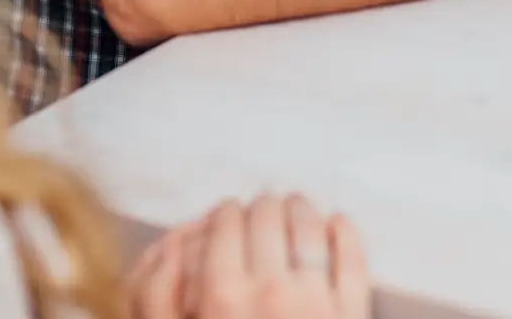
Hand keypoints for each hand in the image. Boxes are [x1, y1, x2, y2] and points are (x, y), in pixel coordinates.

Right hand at [129, 194, 369, 318]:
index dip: (225, 214)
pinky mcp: (351, 318)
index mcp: (221, 297)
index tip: (226, 213)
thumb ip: (158, 302)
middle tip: (260, 206)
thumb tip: (168, 249)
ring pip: (310, 229)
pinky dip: (347, 235)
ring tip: (296, 205)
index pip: (224, 226)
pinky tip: (339, 223)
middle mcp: (269, 290)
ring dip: (302, 210)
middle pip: (267, 218)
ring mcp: (316, 302)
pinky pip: (353, 261)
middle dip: (261, 208)